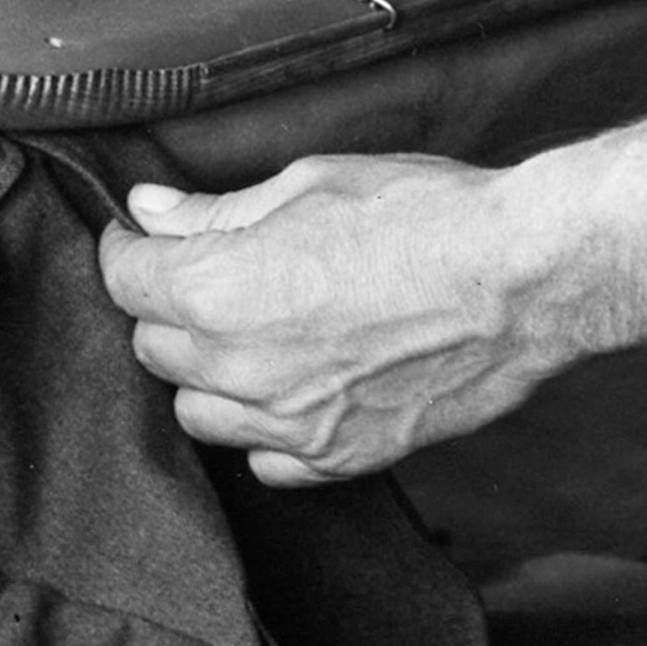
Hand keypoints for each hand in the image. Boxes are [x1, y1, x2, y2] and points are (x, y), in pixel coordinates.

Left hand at [99, 148, 570, 484]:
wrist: (521, 280)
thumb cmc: (426, 218)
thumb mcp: (310, 185)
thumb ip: (215, 211)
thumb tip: (151, 213)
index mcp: (219, 289)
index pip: (124, 280)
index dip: (128, 250)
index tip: (142, 239)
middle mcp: (241, 367)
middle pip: (153, 348)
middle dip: (167, 308)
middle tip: (209, 274)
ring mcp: (290, 423)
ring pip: (198, 412)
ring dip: (208, 373)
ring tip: (252, 334)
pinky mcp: (339, 457)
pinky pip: (263, 460)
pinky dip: (263, 429)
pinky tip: (293, 388)